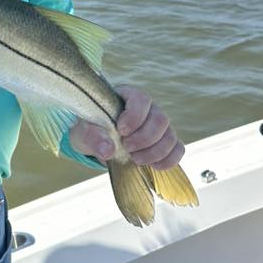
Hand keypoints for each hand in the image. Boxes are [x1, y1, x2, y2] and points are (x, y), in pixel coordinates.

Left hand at [68, 85, 184, 168]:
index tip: (120, 131)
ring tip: (135, 159)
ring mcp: (159, 125)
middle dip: (144, 139)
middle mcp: (148, 108)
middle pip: (160, 119)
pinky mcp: (165, 141)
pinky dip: (168, 160)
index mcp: (128, 96)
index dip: (134, 117)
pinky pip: (178, 149)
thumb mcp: (85, 131)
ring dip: (153, 152)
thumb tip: (107, 150)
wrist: (97, 139)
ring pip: (170, 136)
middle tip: (126, 148)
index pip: (142, 99)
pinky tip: (153, 166)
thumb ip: (93, 137)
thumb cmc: (91, 128)